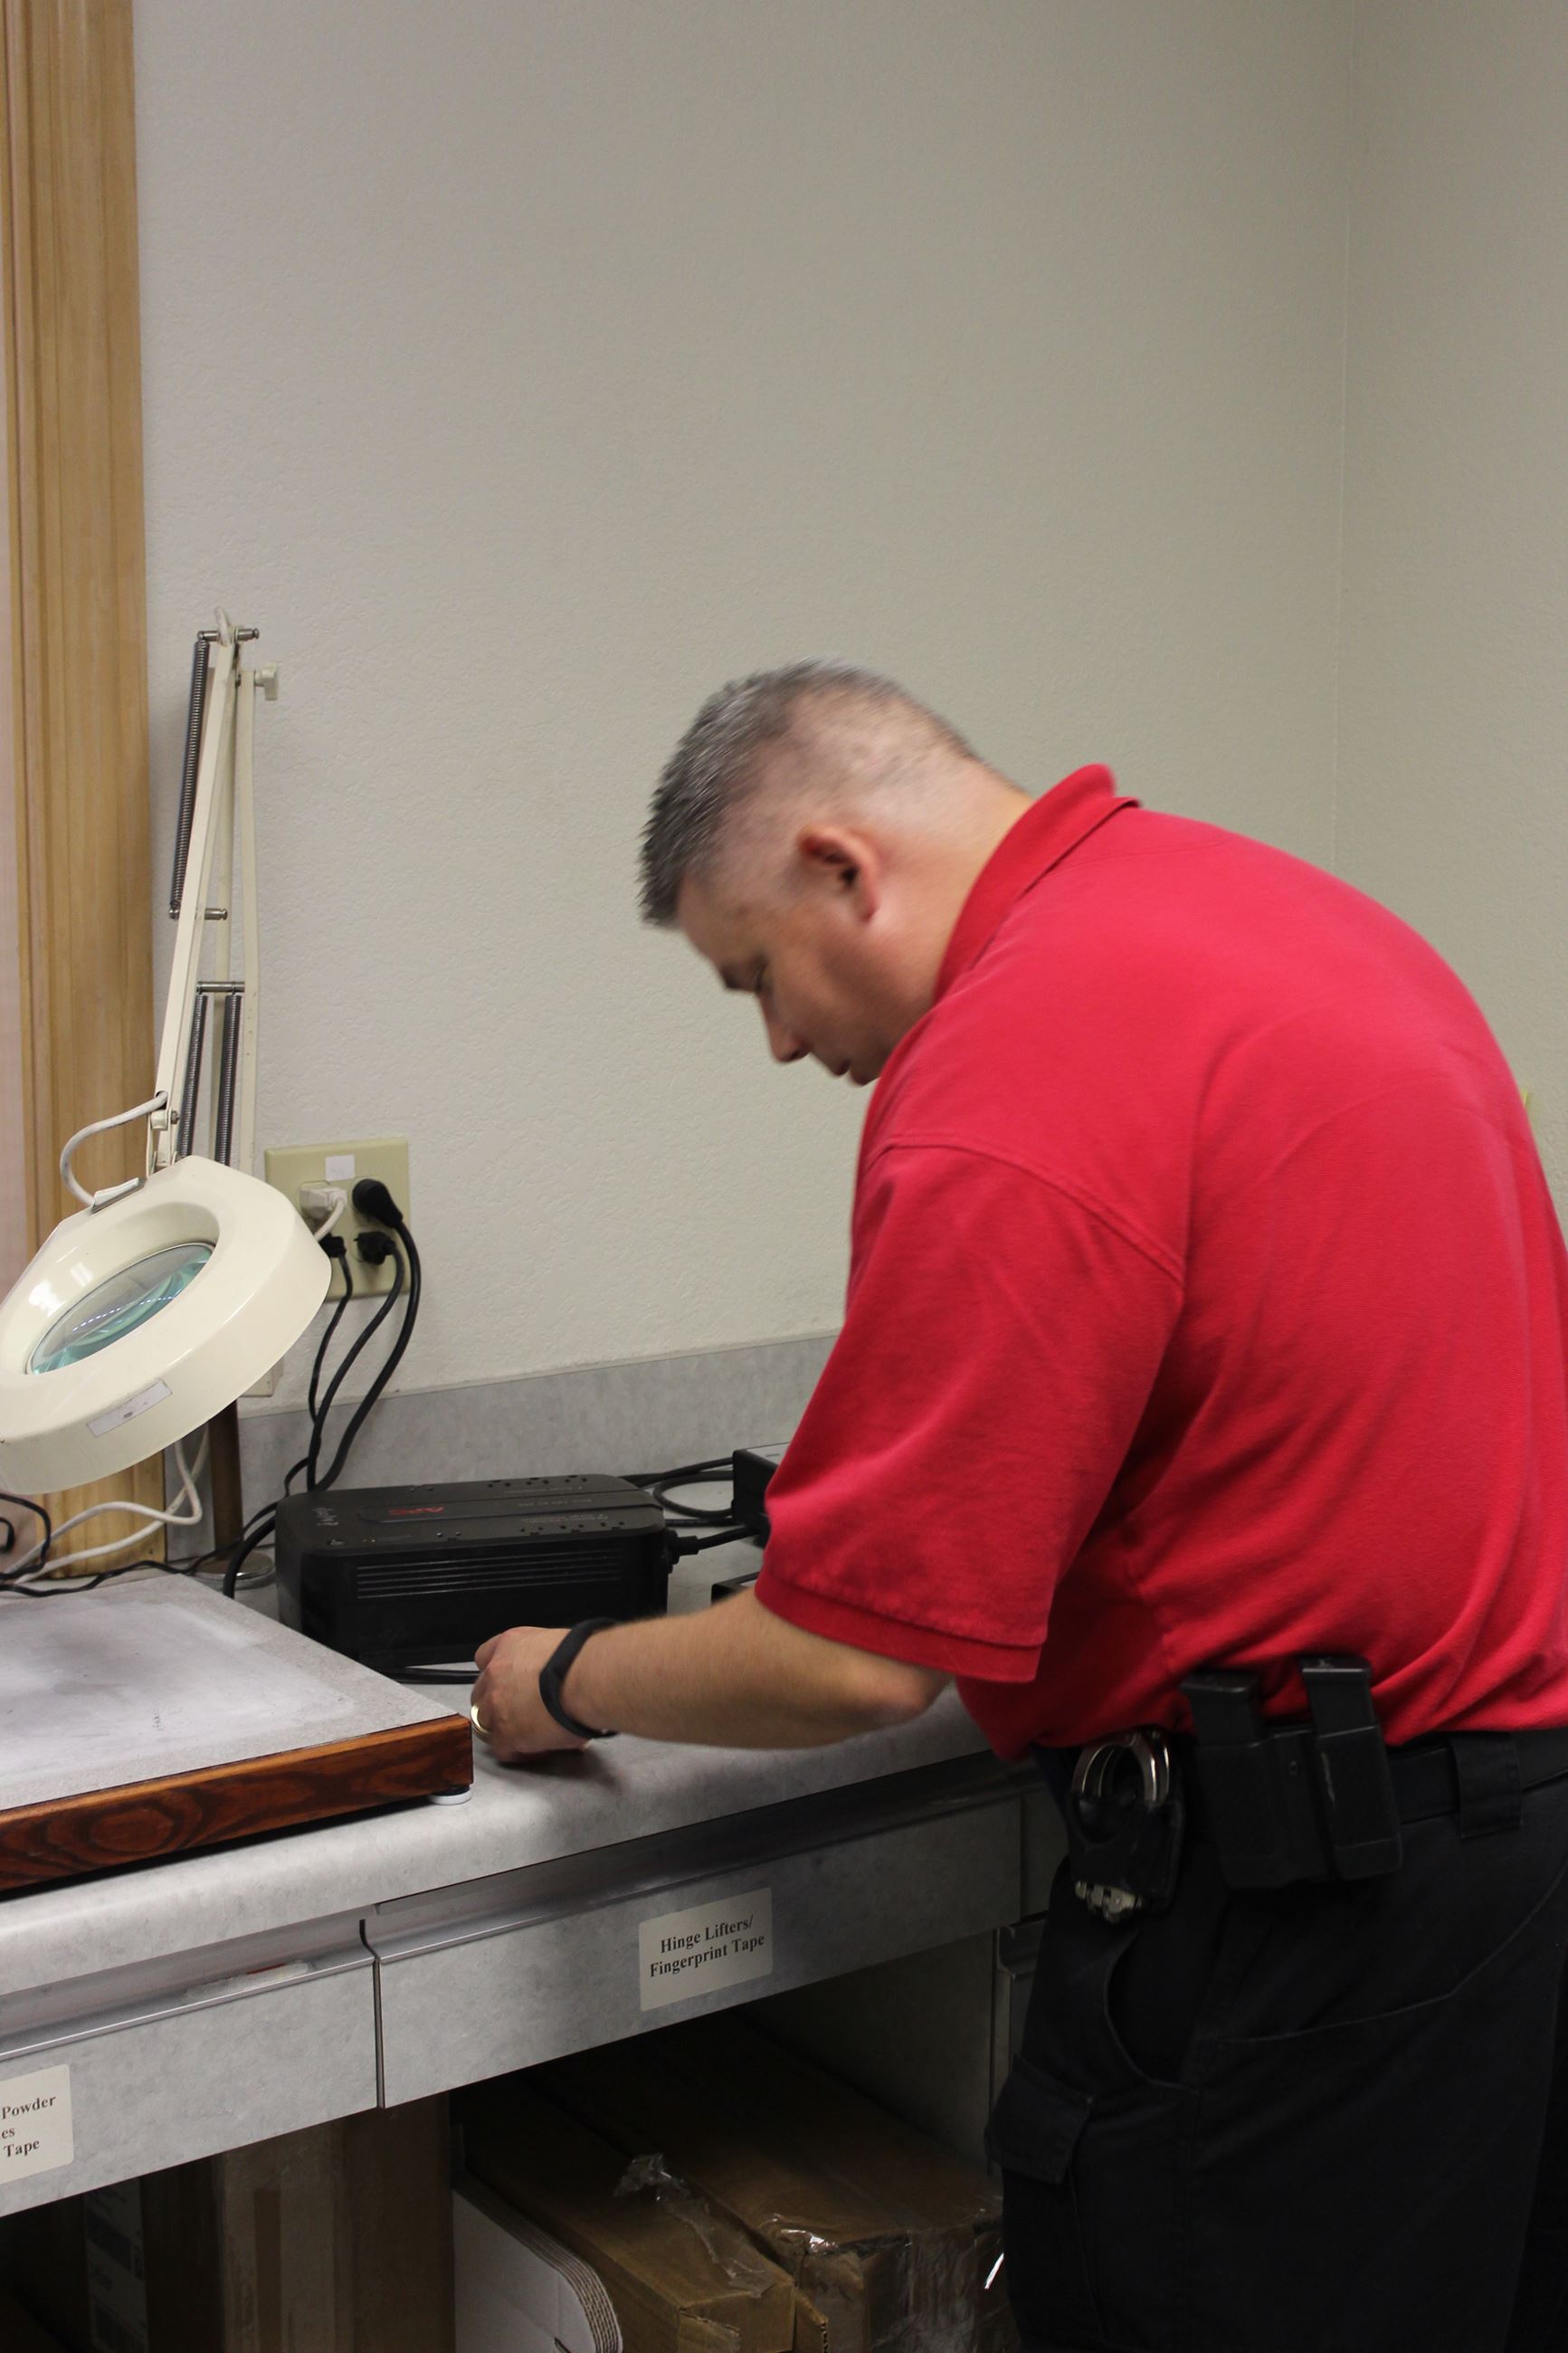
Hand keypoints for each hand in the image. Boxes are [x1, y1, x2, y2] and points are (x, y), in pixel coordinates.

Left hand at [470, 1625, 589, 1761]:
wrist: (586, 1679)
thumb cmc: (583, 1659)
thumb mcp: (559, 1644)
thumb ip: (547, 1658)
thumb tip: (562, 1674)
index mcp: (510, 1644)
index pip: (485, 1656)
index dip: (498, 1673)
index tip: (508, 1680)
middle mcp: (496, 1673)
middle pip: (481, 1693)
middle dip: (497, 1703)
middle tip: (521, 1712)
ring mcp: (496, 1704)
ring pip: (484, 1722)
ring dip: (503, 1729)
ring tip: (529, 1735)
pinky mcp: (505, 1733)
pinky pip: (502, 1749)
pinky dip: (518, 1753)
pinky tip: (538, 1750)